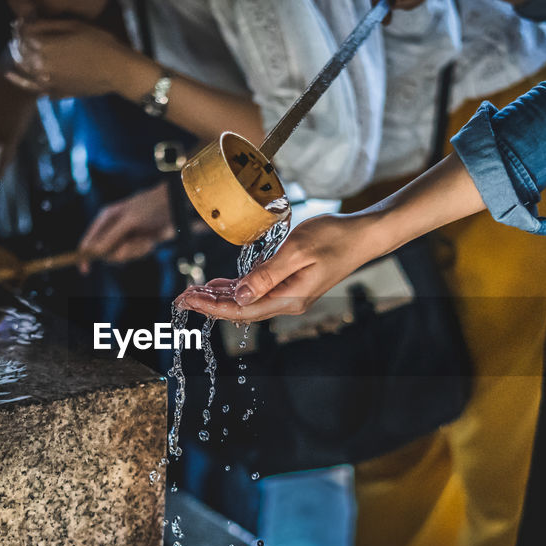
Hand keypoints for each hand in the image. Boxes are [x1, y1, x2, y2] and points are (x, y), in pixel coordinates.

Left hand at [11, 18, 150, 98]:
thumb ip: (48, 25)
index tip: (21, 28)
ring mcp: (50, 83)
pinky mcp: (60, 93)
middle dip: (17, 51)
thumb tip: (28, 25)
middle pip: (21, 58)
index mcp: (45, 47)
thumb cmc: (100, 43)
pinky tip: (33, 88)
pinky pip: (42, 93)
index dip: (20, 32)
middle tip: (16, 47)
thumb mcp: (74, 26)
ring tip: (12, 71)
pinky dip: (35, 89)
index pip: (23, 38)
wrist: (117, 70)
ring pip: (27, 78)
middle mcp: (42, 66)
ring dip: (19, 73)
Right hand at [76, 182, 175, 273]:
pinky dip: (143, 250)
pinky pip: (134, 255)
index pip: (89, 240)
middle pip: (105, 253)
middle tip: (131, 243)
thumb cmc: (149, 207)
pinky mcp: (137, 243)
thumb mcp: (129, 221)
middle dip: (119, 252)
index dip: (85, 254)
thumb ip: (111, 236)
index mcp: (105, 218)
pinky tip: (150, 240)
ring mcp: (125, 237)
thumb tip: (95, 252)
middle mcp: (113, 228)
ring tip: (145, 239)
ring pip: (121, 256)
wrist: (174, 207)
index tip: (85, 269)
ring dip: (135, 250)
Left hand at [177, 154, 489, 321]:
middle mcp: (288, 301)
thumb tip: (240, 295)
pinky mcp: (292, 283)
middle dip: (210, 304)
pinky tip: (222, 283)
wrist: (364, 235)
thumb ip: (267, 274)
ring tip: (195, 290)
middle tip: (181, 295)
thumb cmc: (334, 237)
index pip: (241, 310)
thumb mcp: (297, 251)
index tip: (186, 299)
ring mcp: (291, 294)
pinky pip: (258, 290)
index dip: (212, 307)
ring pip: (248, 300)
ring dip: (222, 295)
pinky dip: (238, 287)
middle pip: (241, 309)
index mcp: (289, 298)